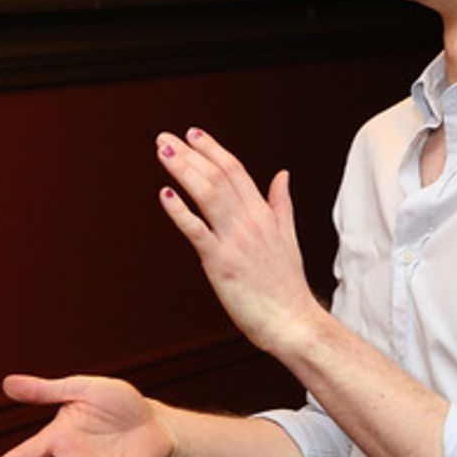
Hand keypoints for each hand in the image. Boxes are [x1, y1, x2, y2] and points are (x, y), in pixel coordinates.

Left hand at [156, 128, 322, 356]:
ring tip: (163, 152)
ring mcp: (235, 241)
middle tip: (165, 137)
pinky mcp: (222, 263)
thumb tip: (283, 174)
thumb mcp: (288, 236)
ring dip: (183, 170)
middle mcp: (250, 221)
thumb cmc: (286, 284)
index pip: (235, 170)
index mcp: (263, 214)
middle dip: (190, 154)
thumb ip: (281, 203)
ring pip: (207, 195)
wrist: (294, 322)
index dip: (212, 149)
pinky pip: (198, 231)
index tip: (192, 133)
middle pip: (217, 176)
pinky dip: (180, 211)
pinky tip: (166, 194)